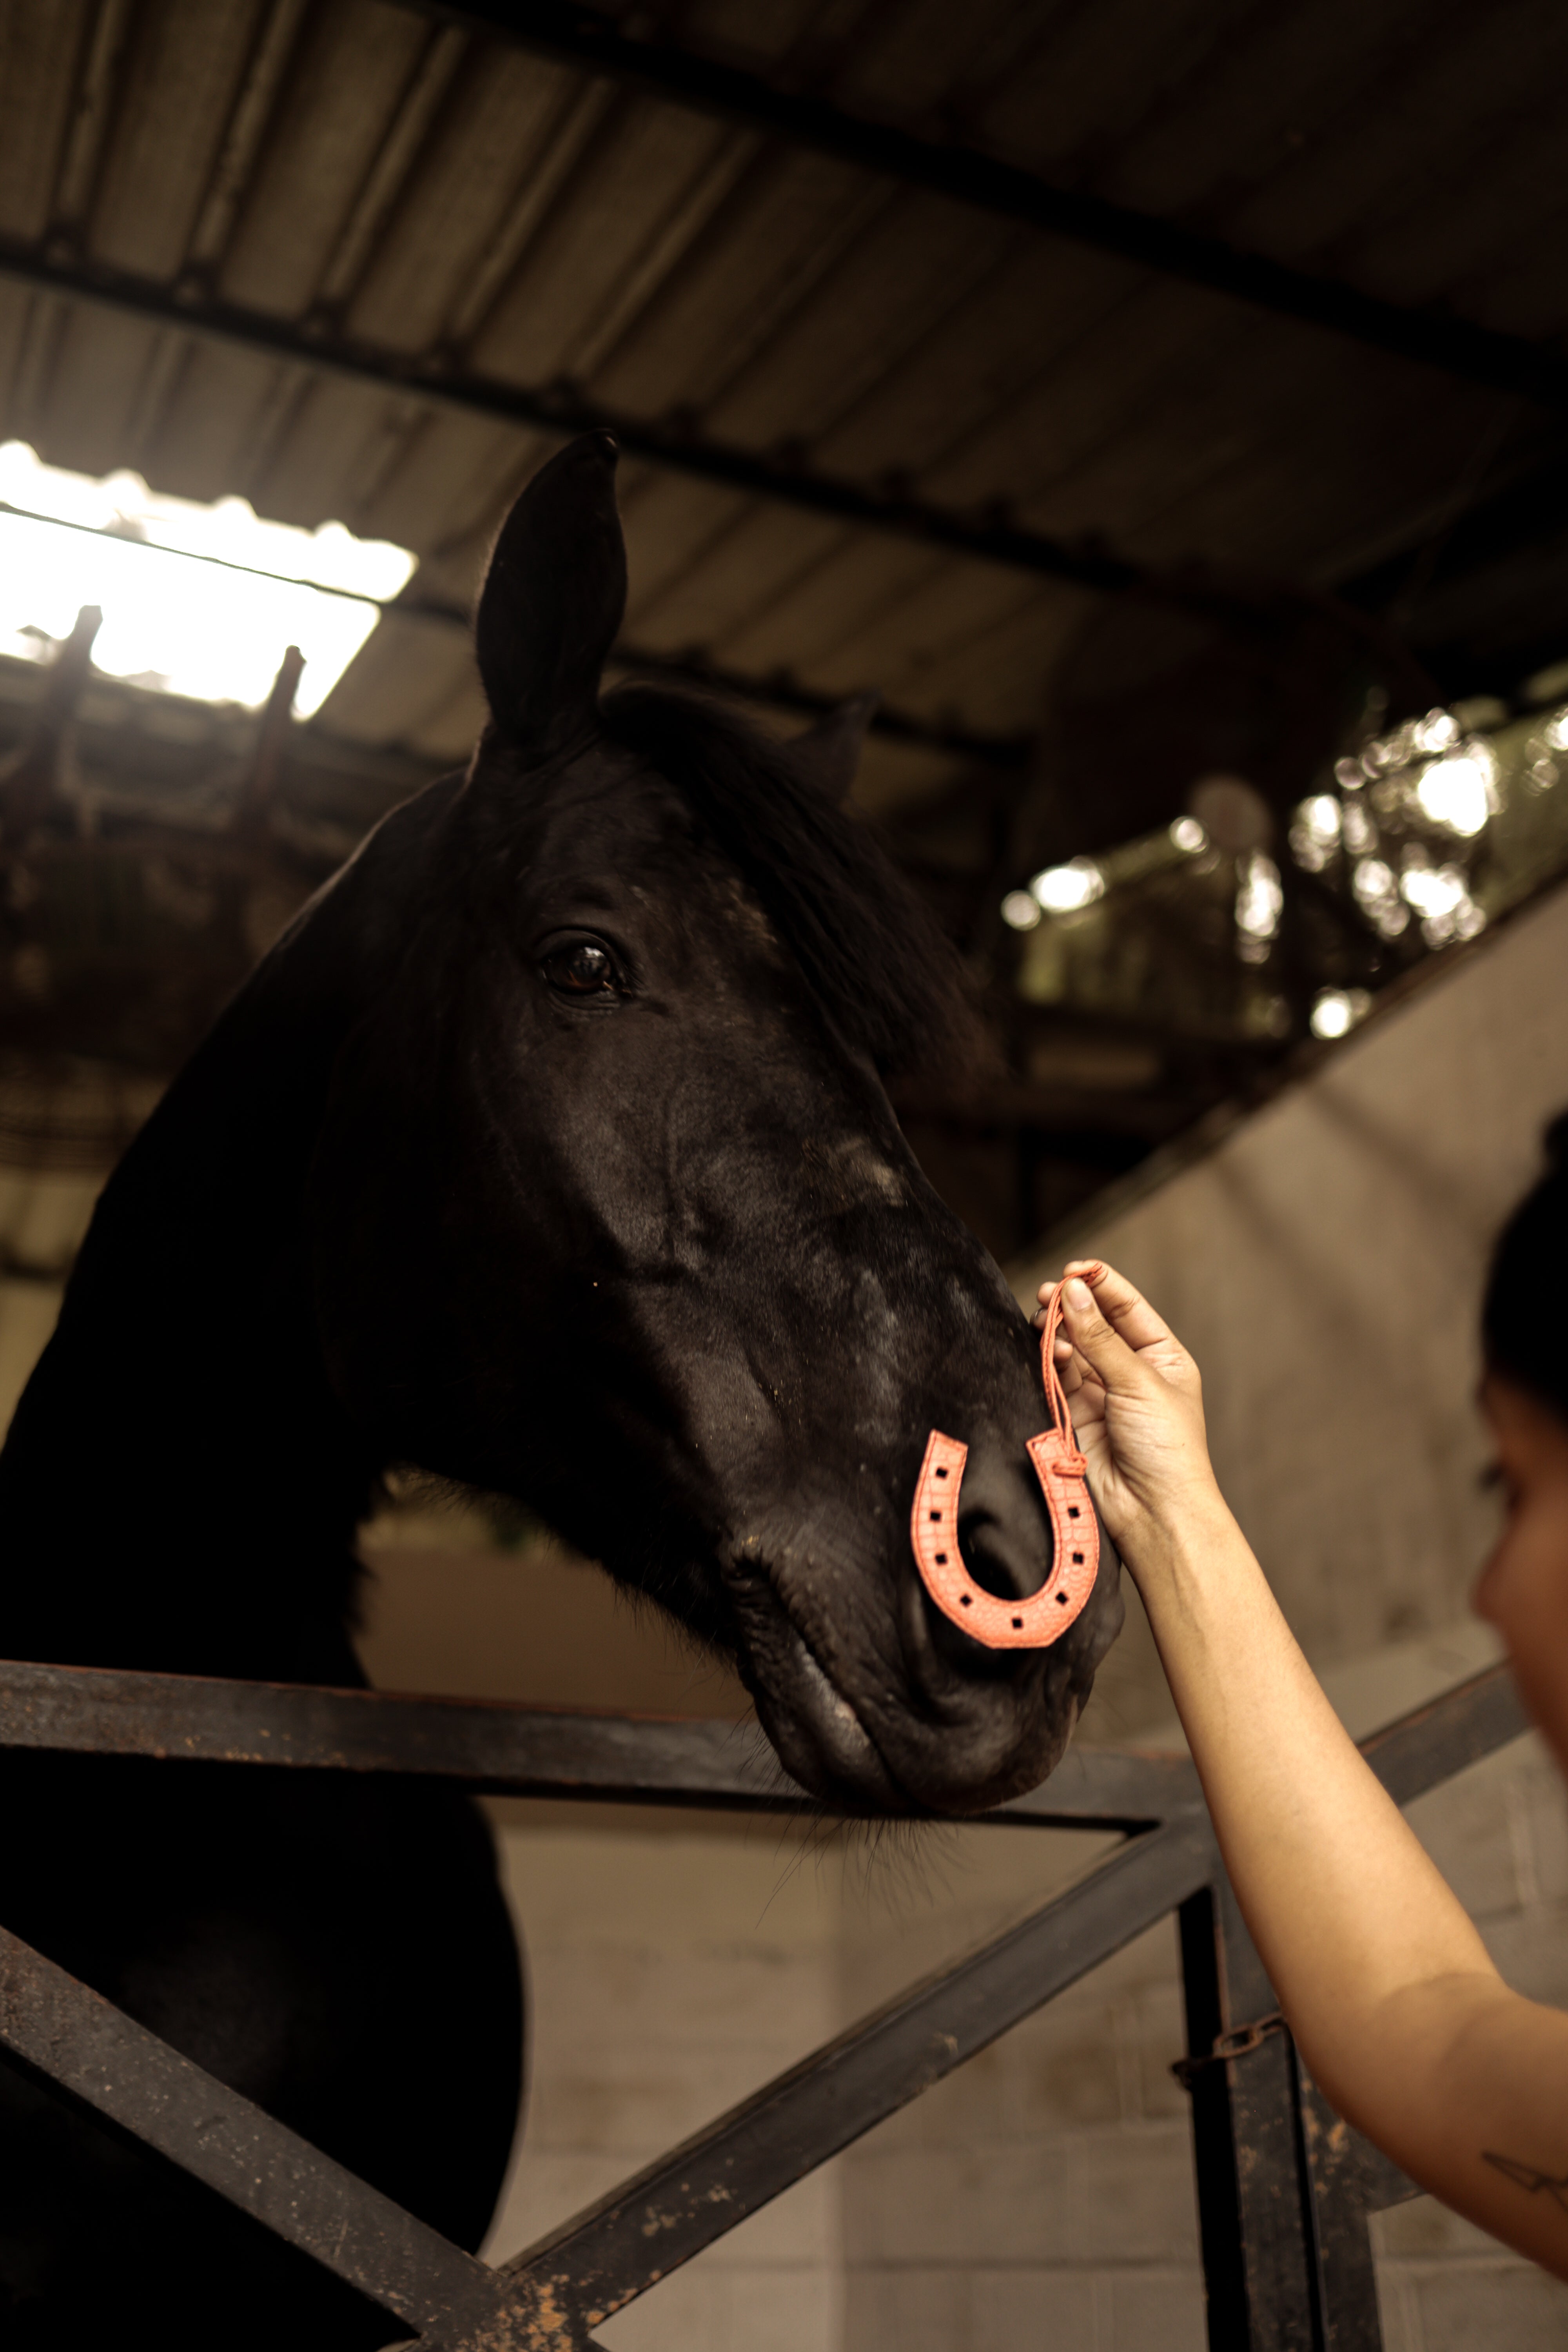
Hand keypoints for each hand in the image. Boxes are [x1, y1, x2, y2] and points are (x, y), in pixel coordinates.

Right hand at [1033, 1260, 1226, 1567]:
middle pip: (1094, 1322)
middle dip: (1071, 1304)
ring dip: (1056, 1330)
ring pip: (1070, 1346)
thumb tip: (1072, 1291)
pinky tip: (1049, 1349)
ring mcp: (1101, 1391)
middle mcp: (1130, 1370)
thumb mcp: (1138, 1381)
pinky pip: (1055, 1375)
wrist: (1152, 1510)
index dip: (1100, 1283)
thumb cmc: (1167, 1448)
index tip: (1074, 1269)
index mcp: (1161, 1355)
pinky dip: (1048, 1359)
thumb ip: (1100, 1336)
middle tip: (1048, 1294)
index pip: (1126, 1306)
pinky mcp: (1074, 1413)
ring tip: (1044, 1320)